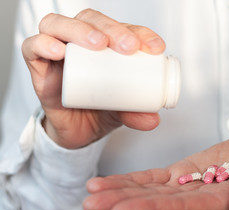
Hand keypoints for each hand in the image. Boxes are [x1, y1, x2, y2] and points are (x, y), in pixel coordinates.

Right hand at [22, 9, 165, 148]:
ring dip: (80, 30)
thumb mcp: (124, 112)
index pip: (123, 29)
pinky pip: (33, 47)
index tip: (155, 48)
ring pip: (60, 24)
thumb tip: (152, 120)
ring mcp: (59, 52)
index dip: (140, 33)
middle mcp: (82, 44)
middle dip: (112, 28)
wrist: (77, 131)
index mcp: (108, 47)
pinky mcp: (39, 66)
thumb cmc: (102, 110)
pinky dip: (44, 44)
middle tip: (128, 46)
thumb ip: (136, 113)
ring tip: (98, 44)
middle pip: (92, 20)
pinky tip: (59, 51)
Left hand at [83, 136, 228, 209]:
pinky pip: (155, 178)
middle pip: (156, 203)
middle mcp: (198, 199)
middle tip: (90, 204)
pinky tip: (110, 182)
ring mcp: (189, 185)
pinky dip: (132, 180)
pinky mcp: (185, 172)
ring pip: (149, 190)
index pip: (179, 209)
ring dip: (120, 191)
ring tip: (91, 193)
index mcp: (220, 204)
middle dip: (122, 203)